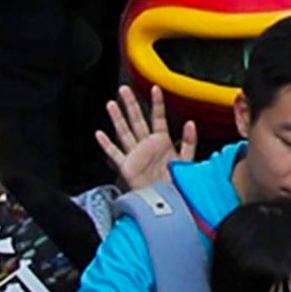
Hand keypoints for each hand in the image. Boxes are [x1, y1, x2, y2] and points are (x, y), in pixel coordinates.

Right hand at [98, 84, 177, 209]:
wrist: (169, 202)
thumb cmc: (178, 183)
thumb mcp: (188, 160)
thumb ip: (189, 142)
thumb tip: (190, 123)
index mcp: (162, 142)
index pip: (159, 118)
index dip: (157, 103)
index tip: (155, 88)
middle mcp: (147, 146)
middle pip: (137, 120)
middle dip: (131, 105)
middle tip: (124, 90)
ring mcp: (136, 155)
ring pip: (124, 132)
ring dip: (117, 119)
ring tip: (111, 104)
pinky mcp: (127, 167)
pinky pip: (115, 154)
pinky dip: (106, 145)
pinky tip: (100, 134)